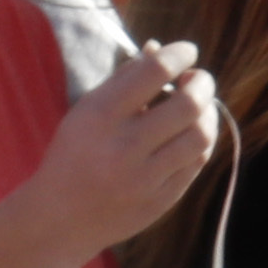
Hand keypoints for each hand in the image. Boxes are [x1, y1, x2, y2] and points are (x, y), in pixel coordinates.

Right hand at [20, 41, 223, 258]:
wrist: (58, 219)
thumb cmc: (74, 154)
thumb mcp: (86, 111)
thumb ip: (124, 79)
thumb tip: (161, 48)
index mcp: (99, 116)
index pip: (154, 71)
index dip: (179, 54)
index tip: (188, 51)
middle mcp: (123, 147)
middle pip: (188, 104)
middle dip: (202, 83)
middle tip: (198, 78)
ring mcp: (144, 179)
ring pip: (201, 136)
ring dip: (208, 113)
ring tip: (201, 105)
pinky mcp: (160, 201)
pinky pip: (197, 162)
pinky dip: (201, 141)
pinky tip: (193, 132)